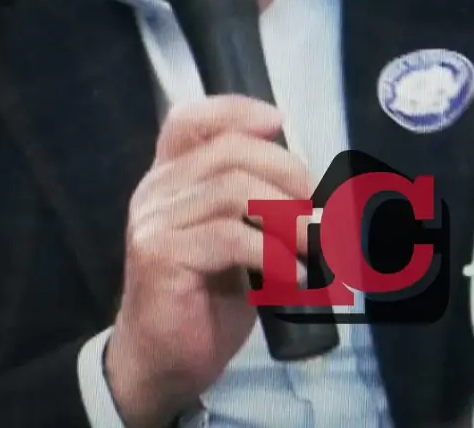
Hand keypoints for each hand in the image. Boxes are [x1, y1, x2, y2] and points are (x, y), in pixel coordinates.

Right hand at [104, 96, 314, 427]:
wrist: (164, 362)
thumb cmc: (206, 300)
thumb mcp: (238, 241)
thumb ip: (257, 206)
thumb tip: (318, 187)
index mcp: (170, 178)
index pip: (189, 120)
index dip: (235, 110)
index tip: (280, 124)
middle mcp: (155, 190)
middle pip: (227, 152)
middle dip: (286, 173)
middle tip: (319, 210)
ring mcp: (154, 222)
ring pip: (231, 190)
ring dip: (287, 216)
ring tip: (315, 246)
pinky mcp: (160, 255)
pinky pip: (229, 237)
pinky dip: (274, 254)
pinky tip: (295, 277)